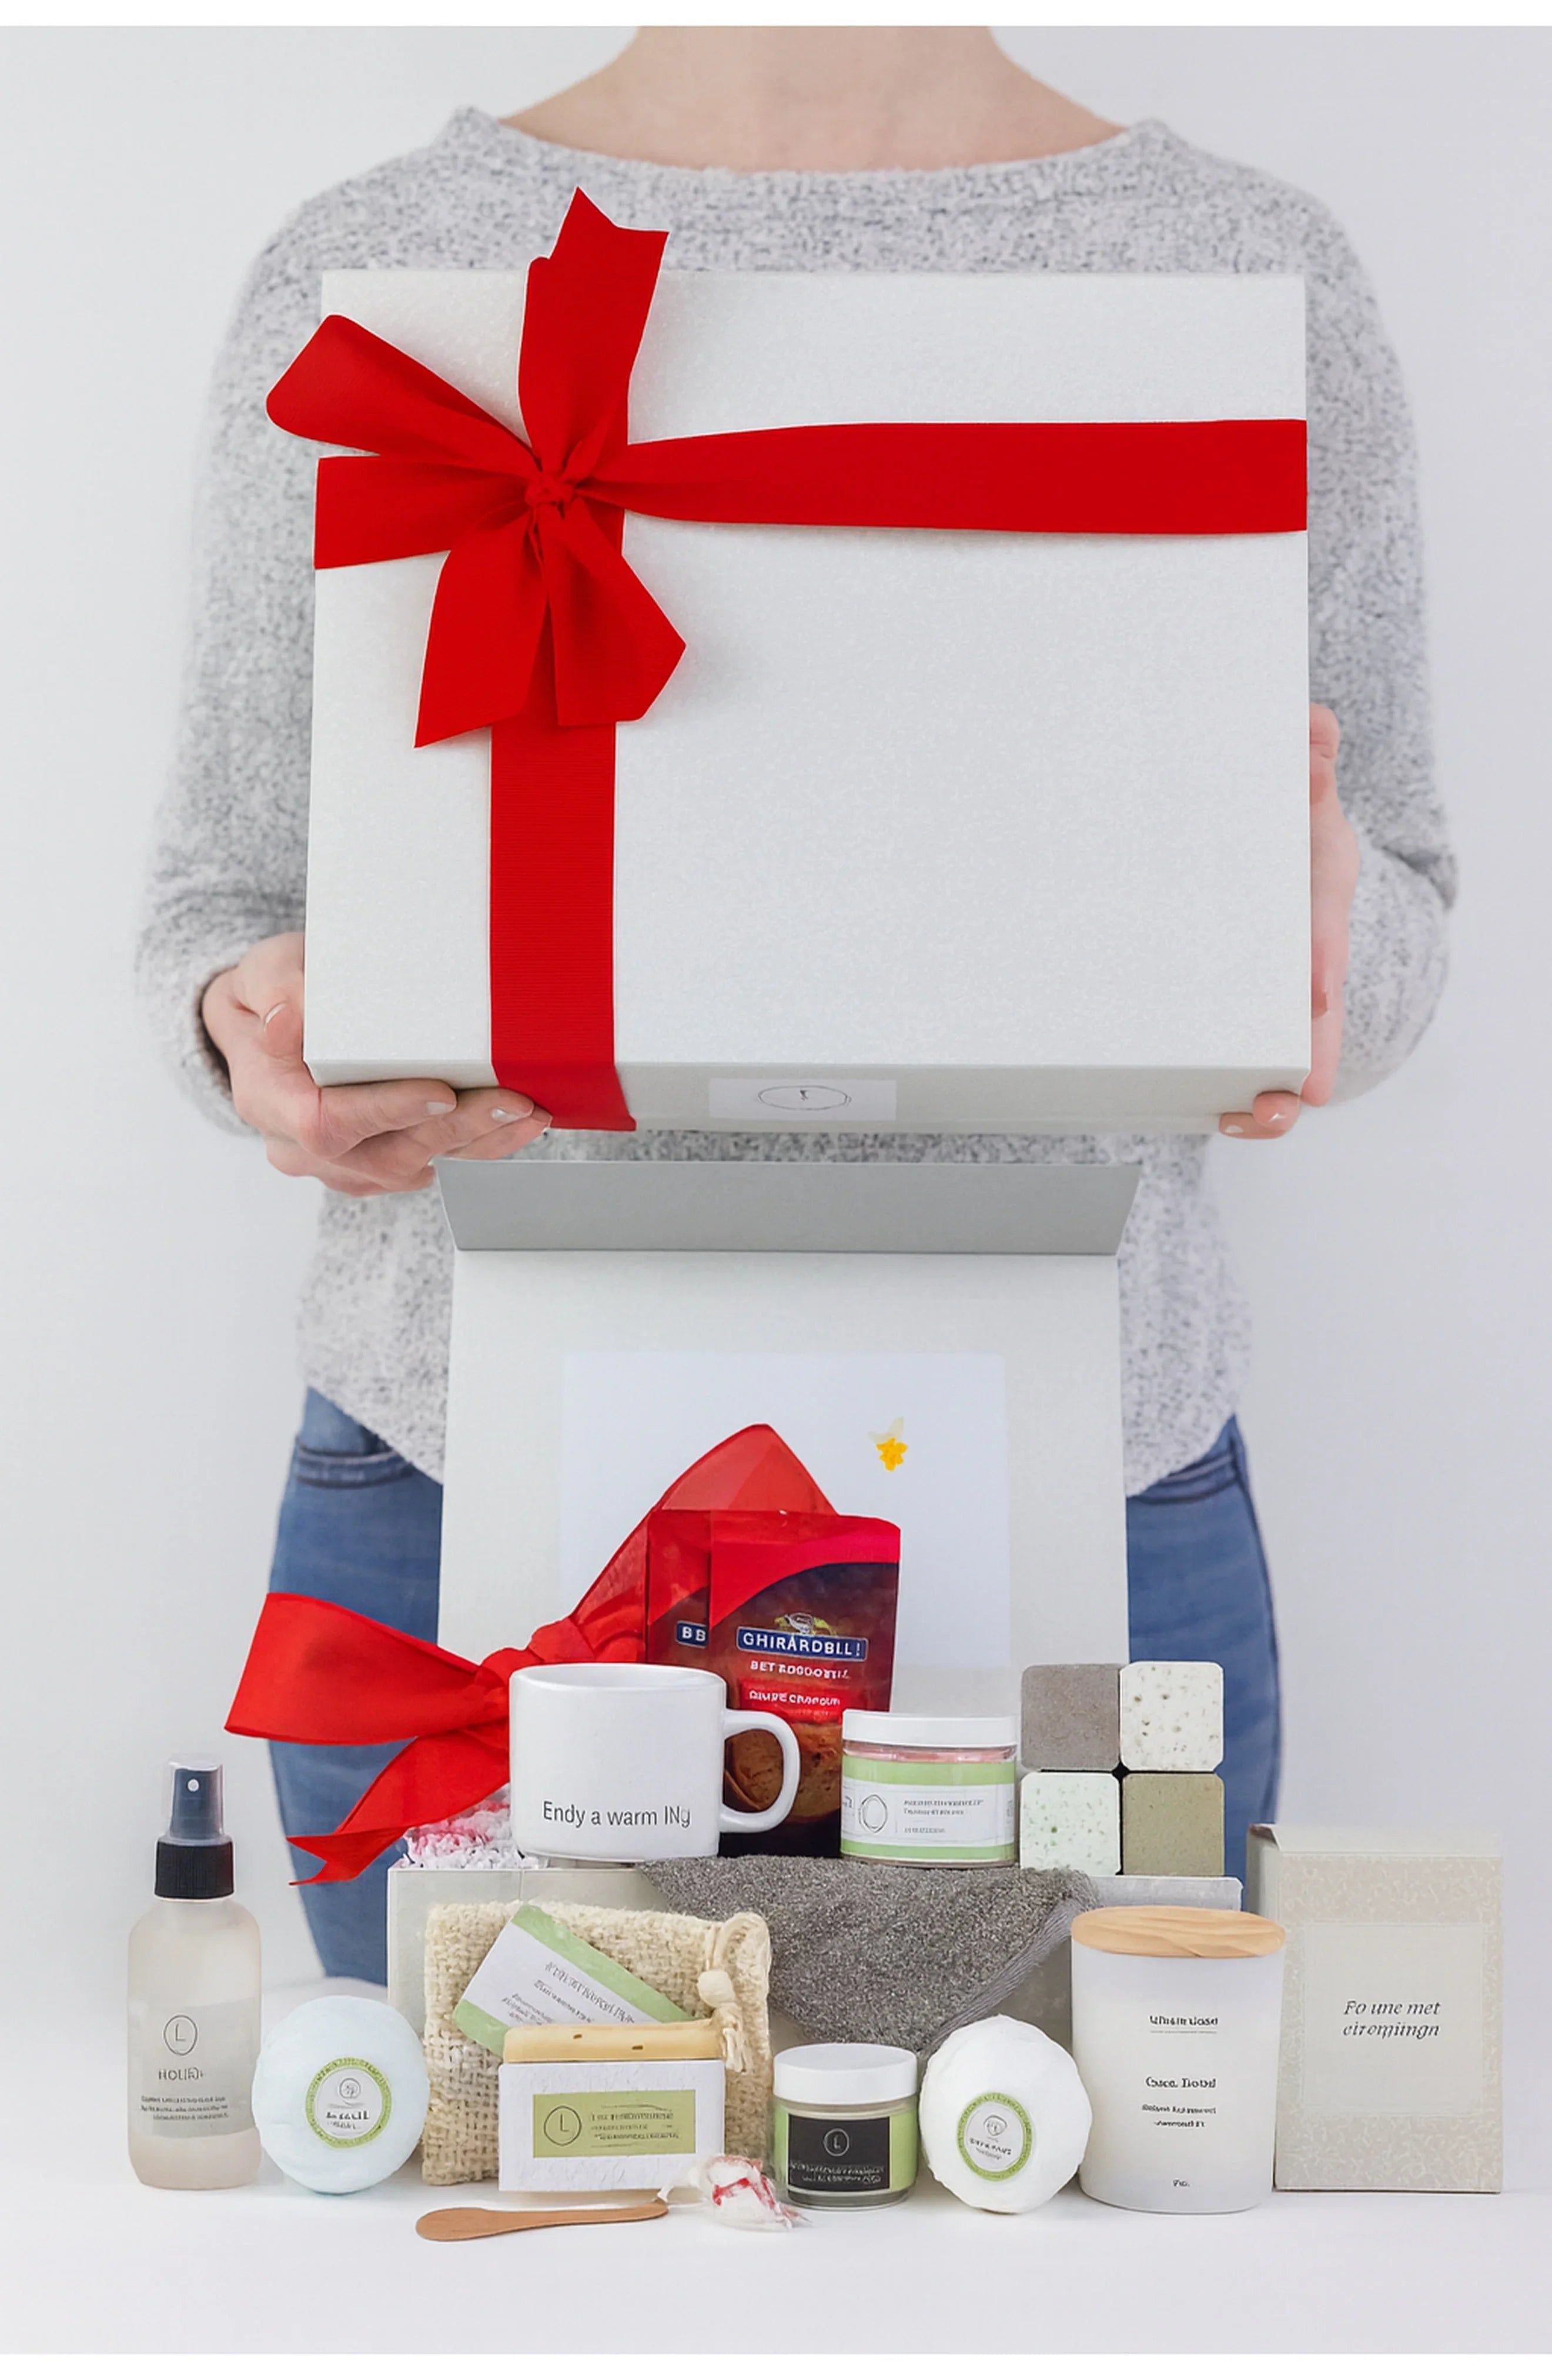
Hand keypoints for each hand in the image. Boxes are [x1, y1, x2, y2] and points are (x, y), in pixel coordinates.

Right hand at [201, 932, 550, 1193]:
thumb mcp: (263, 970)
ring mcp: (340, 1162)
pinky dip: (473, 1147)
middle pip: (381, 1156)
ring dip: (475, 1144)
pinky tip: (513, 1124)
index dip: (386, 1113)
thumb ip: (275, 987)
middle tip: (511, 1101)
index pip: (325, 1124)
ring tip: (529, 1113)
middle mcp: (301, 1146)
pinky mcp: (373, 1163)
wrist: (265, 1022)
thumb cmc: (268, 994)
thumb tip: (288, 1018)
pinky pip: (426, 1164)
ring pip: (412, 1168)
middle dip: (453, 1130)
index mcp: (267, 1099)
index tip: (441, 1093)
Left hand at [1219, 704, 1357, 1140]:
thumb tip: (1312, 723)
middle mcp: (1310, 960)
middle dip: (1310, 1059)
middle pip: (1322, 1019)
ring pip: (1290, 1056)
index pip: (1325, 930)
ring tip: (1240, 1122)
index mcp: (1322, 905)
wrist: (1280, 860)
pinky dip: (1235, 1091)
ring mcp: (1282, 994)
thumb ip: (1308, 763)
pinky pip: (1248, 1060)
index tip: (1316, 993)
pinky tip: (1209, 1114)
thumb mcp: (1301, 796)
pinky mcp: (1246, 1012)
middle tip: (1295, 1100)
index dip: (1321, 959)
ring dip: (1272, 1097)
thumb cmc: (1287, 832)